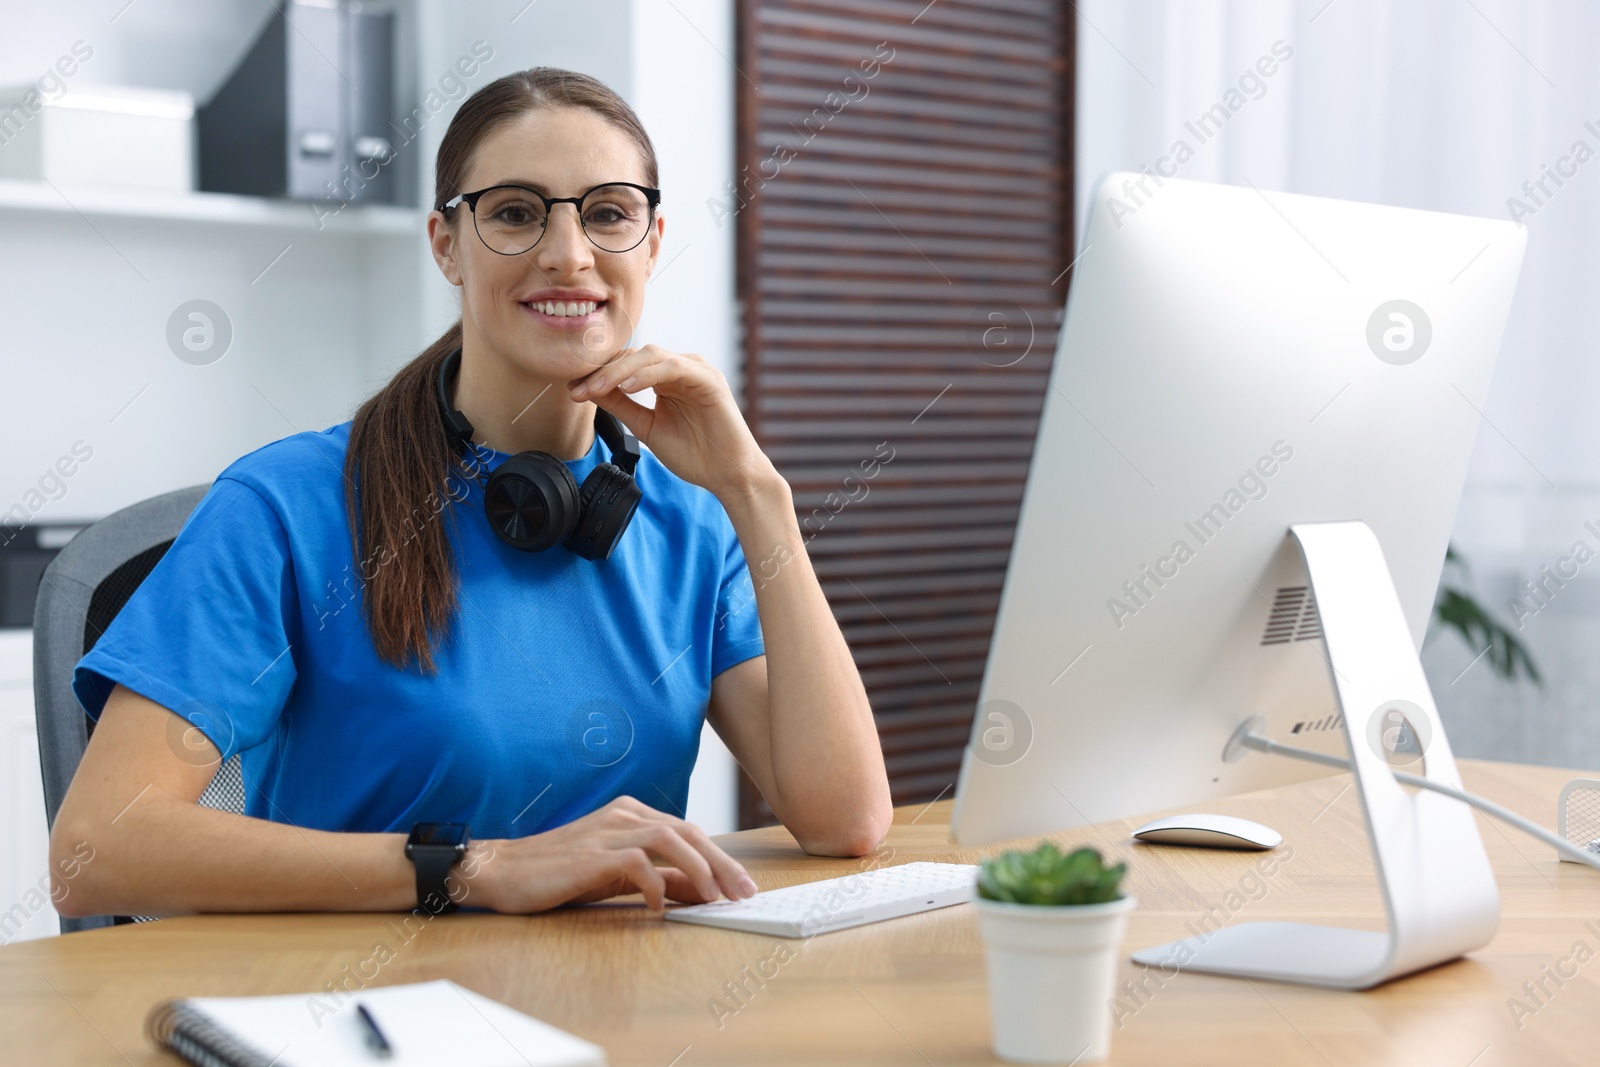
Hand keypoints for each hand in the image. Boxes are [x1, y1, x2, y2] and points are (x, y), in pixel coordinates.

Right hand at [463, 796, 759, 913]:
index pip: (689, 831)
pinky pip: (636, 862)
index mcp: (631, 814)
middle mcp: (623, 815)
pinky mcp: (591, 853)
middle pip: (688, 831)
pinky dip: (655, 883)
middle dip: (722, 863)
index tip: (742, 886)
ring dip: (699, 868)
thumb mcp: (617, 874)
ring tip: (715, 897)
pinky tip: (659, 905)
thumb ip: (658, 876)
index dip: (720, 858)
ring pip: (670, 838)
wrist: (502, 871)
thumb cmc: (559, 873)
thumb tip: (700, 890)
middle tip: (744, 893)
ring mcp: (607, 831)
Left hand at [568, 344, 777, 501]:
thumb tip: (587, 389)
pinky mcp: (709, 379)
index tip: (572, 390)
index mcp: (665, 378)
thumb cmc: (694, 453)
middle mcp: (680, 368)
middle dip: (603, 371)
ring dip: (619, 371)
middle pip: (634, 356)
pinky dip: (648, 374)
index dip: (598, 374)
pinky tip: (628, 386)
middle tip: (578, 388)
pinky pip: (673, 367)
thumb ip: (620, 405)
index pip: (626, 365)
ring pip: (650, 356)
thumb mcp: (646, 427)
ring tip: (597, 388)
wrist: (727, 475)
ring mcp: (696, 370)